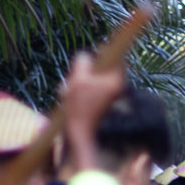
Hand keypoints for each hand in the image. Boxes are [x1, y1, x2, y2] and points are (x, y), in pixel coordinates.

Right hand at [59, 52, 125, 170]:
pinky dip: (81, 90)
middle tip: (74, 76)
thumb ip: (83, 62)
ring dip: (80, 80)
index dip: (105, 50)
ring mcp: (111, 95)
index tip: (95, 52)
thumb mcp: (78, 80)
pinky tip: (68, 98)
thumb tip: (86, 55)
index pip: (117, 56)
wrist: (80, 134)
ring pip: (95, 78)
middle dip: (87, 69)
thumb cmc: (79, 107)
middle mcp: (117, 87)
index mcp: (116, 80)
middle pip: (104, 67)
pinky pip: (92, 88)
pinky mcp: (102, 102)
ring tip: (67, 90)